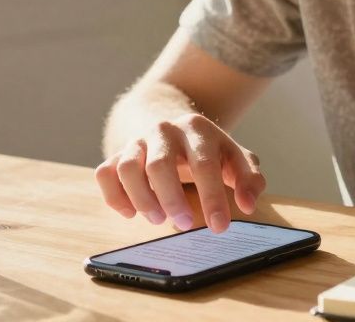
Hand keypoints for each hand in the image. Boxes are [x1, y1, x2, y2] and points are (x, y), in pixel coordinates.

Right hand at [94, 113, 264, 232]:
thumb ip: (248, 178)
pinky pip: (105, 174)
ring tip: (158, 218)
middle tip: (185, 224)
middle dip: (172, 199)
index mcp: (197, 129)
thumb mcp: (235, 158)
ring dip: (142, 199)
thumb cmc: (208, 151)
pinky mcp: (117, 154)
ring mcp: (137, 141)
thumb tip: (248, 204)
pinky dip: (114, 197)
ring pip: (127, 168)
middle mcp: (163, 130)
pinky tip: (131, 213)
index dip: (212, 197)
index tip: (220, 227)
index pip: (204, 164)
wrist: (172, 127)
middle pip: (159, 164)